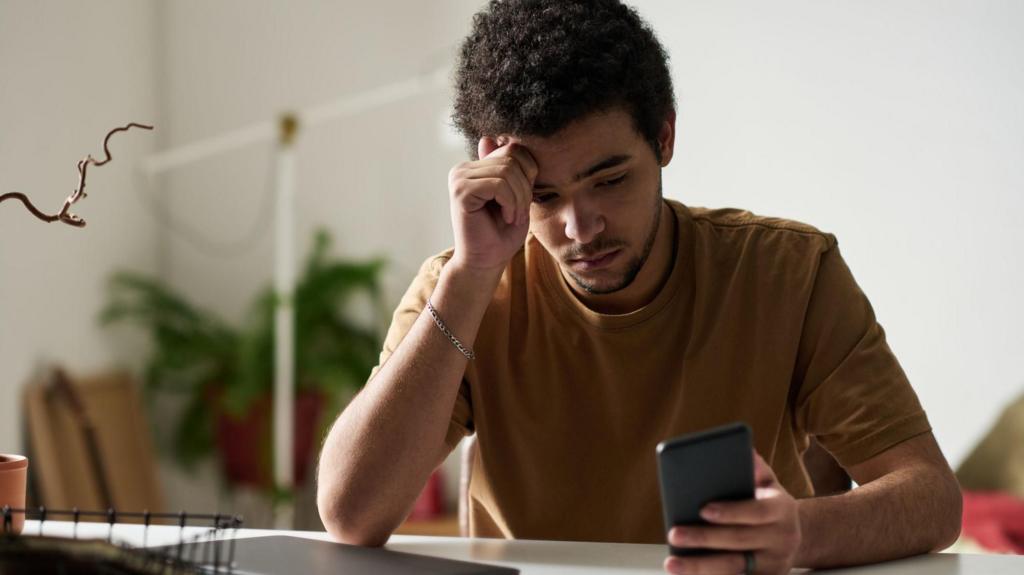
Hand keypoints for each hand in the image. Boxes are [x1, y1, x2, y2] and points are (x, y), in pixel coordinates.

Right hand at [447, 137, 537, 272]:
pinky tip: (506, 218)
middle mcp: (463, 169)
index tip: (524, 201)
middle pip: (511, 158)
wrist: (486, 262)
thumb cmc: (502, 233)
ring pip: (507, 171)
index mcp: (475, 167)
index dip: (528, 173)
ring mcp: (459, 178)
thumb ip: (508, 169)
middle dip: (525, 188)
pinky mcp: (460, 191)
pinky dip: (511, 203)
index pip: (513, 149)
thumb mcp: (515, 196)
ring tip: (513, 216)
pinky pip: (499, 185)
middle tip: (520, 213)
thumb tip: (489, 138)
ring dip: (519, 199)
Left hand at [664, 452, 800, 574]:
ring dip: (700, 567)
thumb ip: (755, 469)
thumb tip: (745, 451)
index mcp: (782, 511)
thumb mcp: (768, 484)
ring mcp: (774, 564)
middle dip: (704, 538)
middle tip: (674, 534)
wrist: (798, 538)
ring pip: (734, 568)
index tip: (703, 509)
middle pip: (739, 541)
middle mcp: (782, 539)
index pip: (756, 511)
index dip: (730, 511)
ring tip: (672, 563)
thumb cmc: (770, 505)